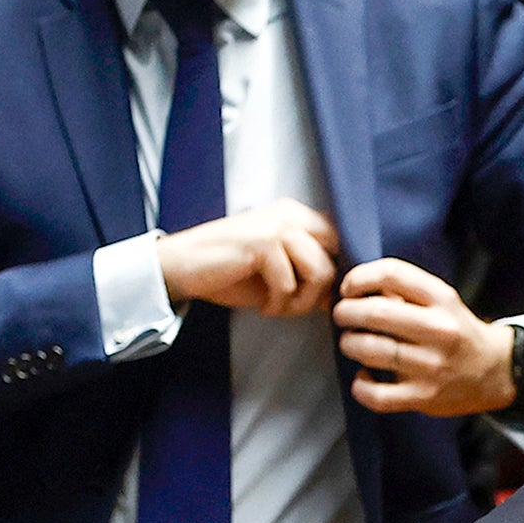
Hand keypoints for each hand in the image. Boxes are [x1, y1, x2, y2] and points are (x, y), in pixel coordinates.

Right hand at [154, 199, 340, 315]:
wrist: (181, 267)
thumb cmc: (230, 272)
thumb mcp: (279, 275)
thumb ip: (310, 279)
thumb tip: (342, 298)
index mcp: (297, 216)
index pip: (340, 244)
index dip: (335, 275)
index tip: (316, 298)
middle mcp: (291, 214)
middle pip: (336, 258)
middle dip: (321, 291)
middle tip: (295, 306)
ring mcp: (277, 225)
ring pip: (320, 272)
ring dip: (302, 301)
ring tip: (279, 308)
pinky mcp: (262, 243)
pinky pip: (291, 284)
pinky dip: (280, 304)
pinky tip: (264, 307)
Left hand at [335, 258, 516, 417]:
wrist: (495, 372)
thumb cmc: (458, 332)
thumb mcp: (441, 302)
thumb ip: (405, 291)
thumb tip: (356, 288)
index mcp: (442, 300)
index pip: (391, 275)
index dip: (359, 278)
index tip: (349, 289)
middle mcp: (439, 331)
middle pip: (375, 313)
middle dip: (346, 312)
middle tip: (342, 316)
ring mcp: (432, 366)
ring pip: (370, 350)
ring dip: (349, 344)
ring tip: (351, 344)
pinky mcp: (425, 397)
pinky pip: (377, 395)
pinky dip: (361, 386)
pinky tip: (364, 377)